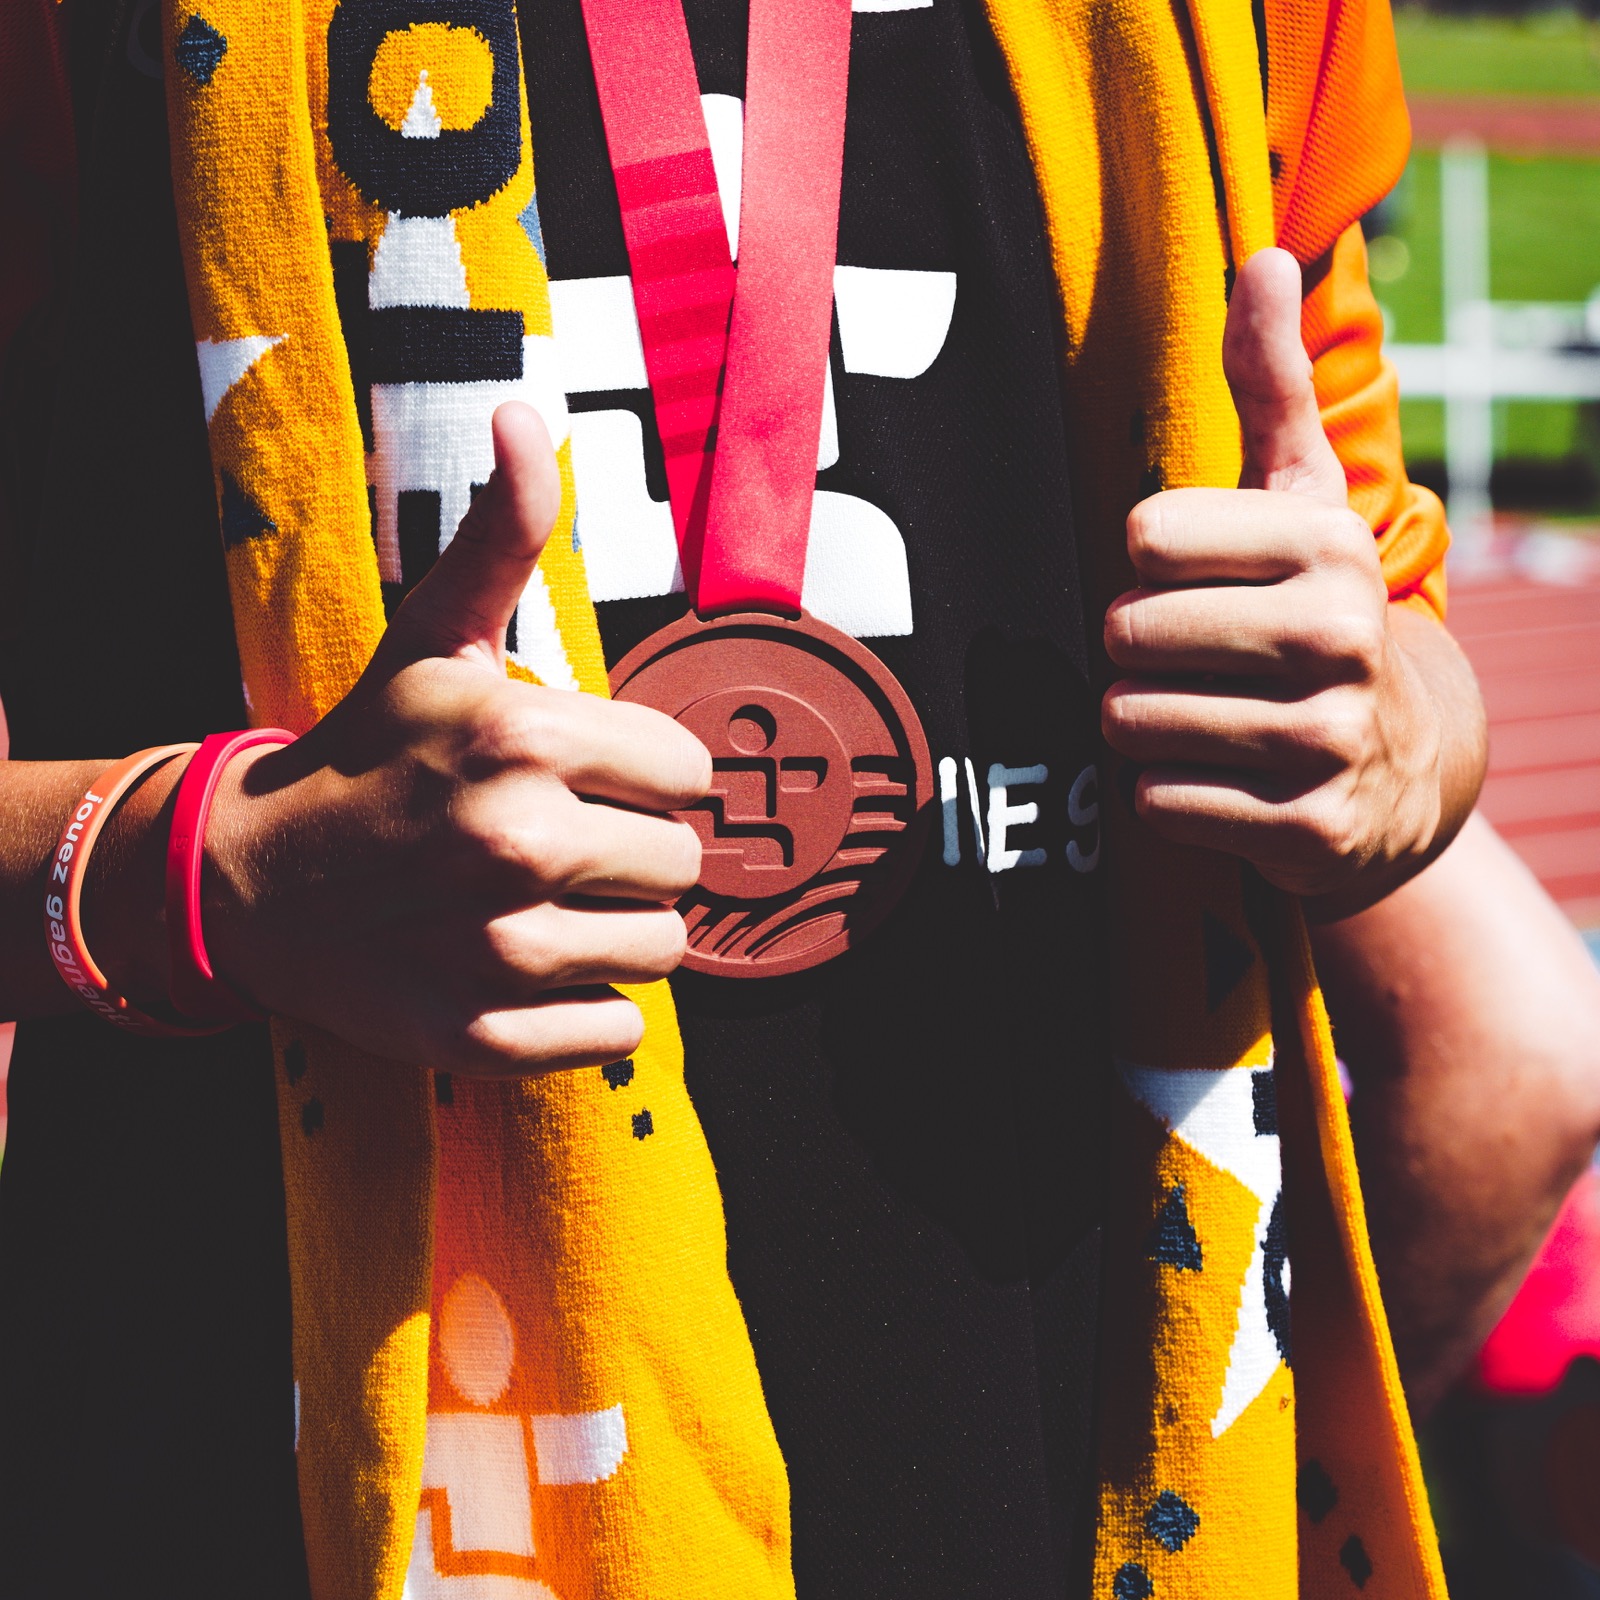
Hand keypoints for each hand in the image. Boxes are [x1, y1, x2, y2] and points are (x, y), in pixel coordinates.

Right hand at [203, 403, 708, 1074]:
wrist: (251, 880)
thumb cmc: (365, 752)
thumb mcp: (433, 635)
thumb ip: (503, 533)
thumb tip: (526, 412)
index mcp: (525, 737)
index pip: (690, 774)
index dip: (646, 777)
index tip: (588, 780)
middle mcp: (520, 844)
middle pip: (684, 864)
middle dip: (637, 853)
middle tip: (561, 846)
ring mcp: (501, 951)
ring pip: (665, 950)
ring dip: (621, 929)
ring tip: (548, 904)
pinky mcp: (486, 1036)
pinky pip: (620, 1031)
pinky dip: (591, 1009)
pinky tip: (532, 966)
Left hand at [1101, 248, 1448, 900]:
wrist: (1403, 765)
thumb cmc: (1315, 613)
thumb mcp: (1303, 501)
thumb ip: (1270, 386)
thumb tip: (1263, 253)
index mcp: (1330, 543)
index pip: (1143, 538)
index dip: (1148, 567)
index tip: (1200, 583)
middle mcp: (1339, 638)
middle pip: (1126, 633)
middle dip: (1137, 650)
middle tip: (1197, 659)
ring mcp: (1328, 742)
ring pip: (1128, 721)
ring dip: (1143, 723)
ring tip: (1206, 714)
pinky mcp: (1307, 831)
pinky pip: (1155, 801)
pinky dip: (1166, 793)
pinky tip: (1223, 778)